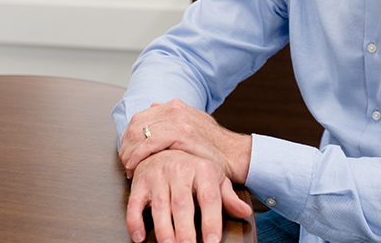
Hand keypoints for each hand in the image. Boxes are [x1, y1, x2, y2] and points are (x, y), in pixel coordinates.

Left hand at [119, 99, 251, 183]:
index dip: (128, 137)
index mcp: (175, 105)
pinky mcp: (181, 133)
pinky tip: (135, 166)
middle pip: (136, 124)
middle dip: (126, 145)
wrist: (233, 153)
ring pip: (139, 133)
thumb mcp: (193, 122)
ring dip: (129, 152)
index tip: (127, 152)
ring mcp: (178, 119)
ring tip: (128, 167)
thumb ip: (173, 116)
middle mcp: (174, 108)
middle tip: (125, 162)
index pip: (140, 118)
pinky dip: (138, 155)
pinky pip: (150, 143)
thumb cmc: (212, 145)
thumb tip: (154, 107)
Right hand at [126, 149, 251, 242]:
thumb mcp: (214, 178)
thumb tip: (245, 213)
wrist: (164, 148)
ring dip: (164, 230)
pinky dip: (134, 222)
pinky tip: (139, 237)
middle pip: (183, 204)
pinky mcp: (140, 183)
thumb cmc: (193, 169)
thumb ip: (228, 197)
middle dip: (185, 230)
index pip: (209, 197)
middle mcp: (180, 170)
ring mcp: (158, 176)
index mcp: (203, 169)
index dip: (211, 221)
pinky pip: (134, 204)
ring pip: (160, 206)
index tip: (212, 242)